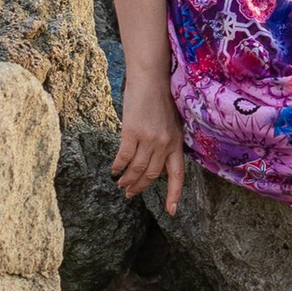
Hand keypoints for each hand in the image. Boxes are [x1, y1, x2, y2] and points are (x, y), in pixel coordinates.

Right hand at [112, 73, 186, 211]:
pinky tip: (114, 170)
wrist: (151, 78)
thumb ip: (167, 144)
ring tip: (121, 185)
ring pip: (138, 169)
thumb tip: (158, 164)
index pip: (177, 175)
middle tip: (129, 194)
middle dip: (140, 188)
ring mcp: (149, 138)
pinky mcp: (133, 132)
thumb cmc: (160, 99)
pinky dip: (118, 167)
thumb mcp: (171, 124)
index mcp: (177, 143)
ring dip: (128, 180)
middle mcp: (165, 143)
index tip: (171, 211)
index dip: (174, 194)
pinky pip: (124, 157)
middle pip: (152, 176)